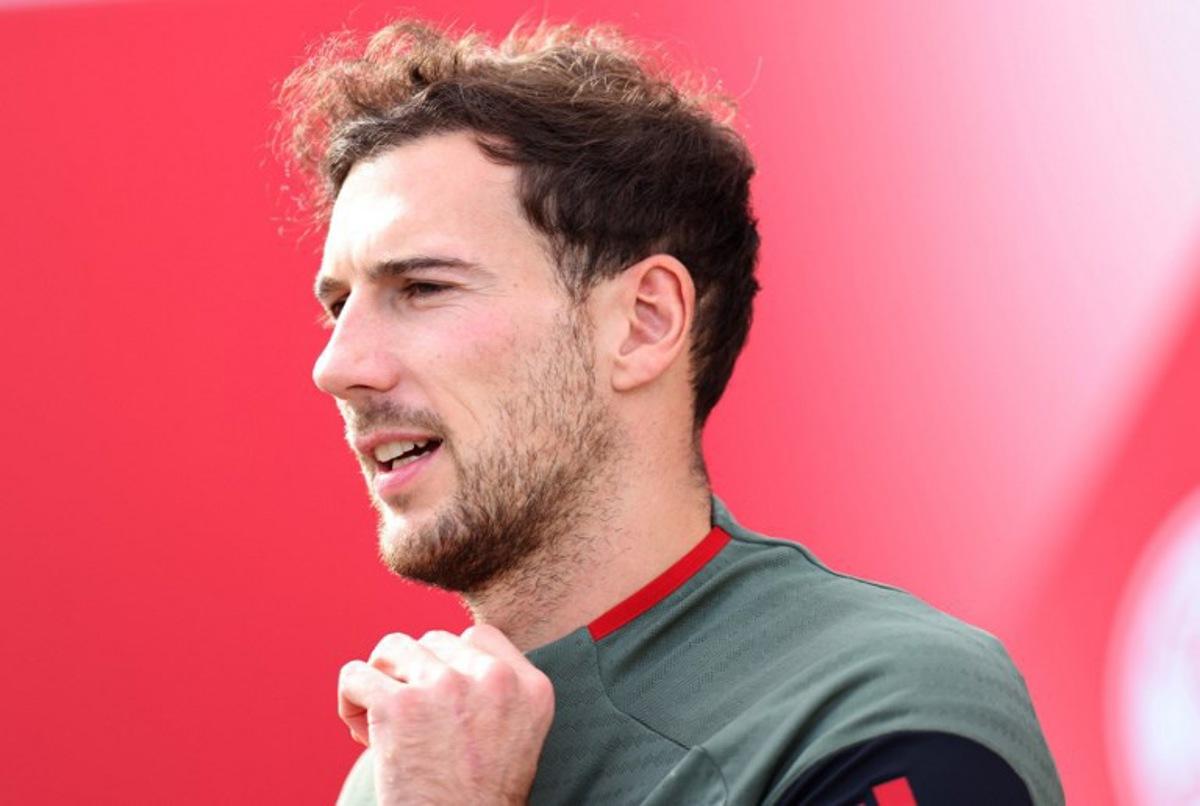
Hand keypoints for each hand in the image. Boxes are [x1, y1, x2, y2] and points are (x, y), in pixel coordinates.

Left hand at [338, 625, 554, 805]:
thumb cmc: (478, 802)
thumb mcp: (516, 737)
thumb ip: (496, 693)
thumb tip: (439, 659)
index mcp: (531, 688)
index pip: (480, 637)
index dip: (452, 665)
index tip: (442, 705)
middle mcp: (495, 679)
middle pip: (434, 641)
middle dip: (414, 675)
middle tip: (410, 722)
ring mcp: (446, 687)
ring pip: (393, 648)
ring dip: (382, 679)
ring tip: (382, 720)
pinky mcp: (399, 705)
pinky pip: (355, 675)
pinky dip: (350, 699)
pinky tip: (362, 729)